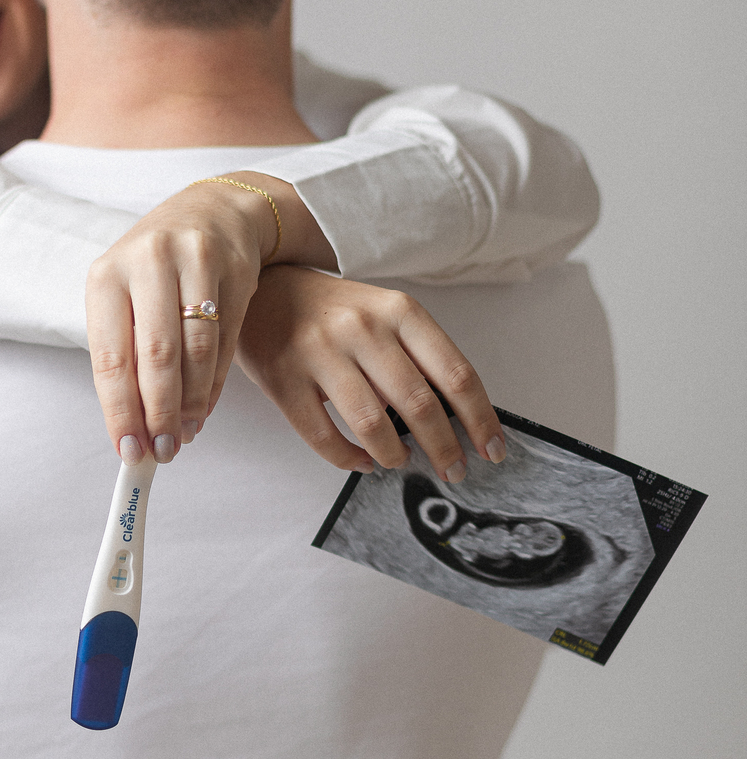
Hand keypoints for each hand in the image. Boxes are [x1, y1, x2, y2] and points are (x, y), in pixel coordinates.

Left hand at [85, 171, 336, 461]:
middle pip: (156, 357)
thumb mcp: (126, 296)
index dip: (120, 412)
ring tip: (186, 433)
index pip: (110, 357)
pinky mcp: (234, 269)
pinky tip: (205, 406)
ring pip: (195, 352)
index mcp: (106, 275)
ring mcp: (194, 261)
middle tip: (163, 450)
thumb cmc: (157, 267)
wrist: (216, 211)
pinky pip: (225, 341)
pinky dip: (213, 383)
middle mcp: (147, 262)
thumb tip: (131, 428)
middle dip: (160, 414)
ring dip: (191, 404)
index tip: (128, 450)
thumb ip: (125, 355)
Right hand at [234, 266, 505, 480]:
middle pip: (420, 405)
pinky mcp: (285, 379)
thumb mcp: (385, 315)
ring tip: (400, 462)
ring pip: (373, 426)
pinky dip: (349, 460)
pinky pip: (324, 437)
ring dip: (394, 456)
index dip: (480, 420)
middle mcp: (363, 329)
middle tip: (453, 471)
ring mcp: (321, 353)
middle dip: (444, 449)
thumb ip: (417, 358)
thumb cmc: (335, 311)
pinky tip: (362, 461)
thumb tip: (455, 422)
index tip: (492, 450)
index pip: (456, 374)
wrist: (266, 288)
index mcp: (399, 311)